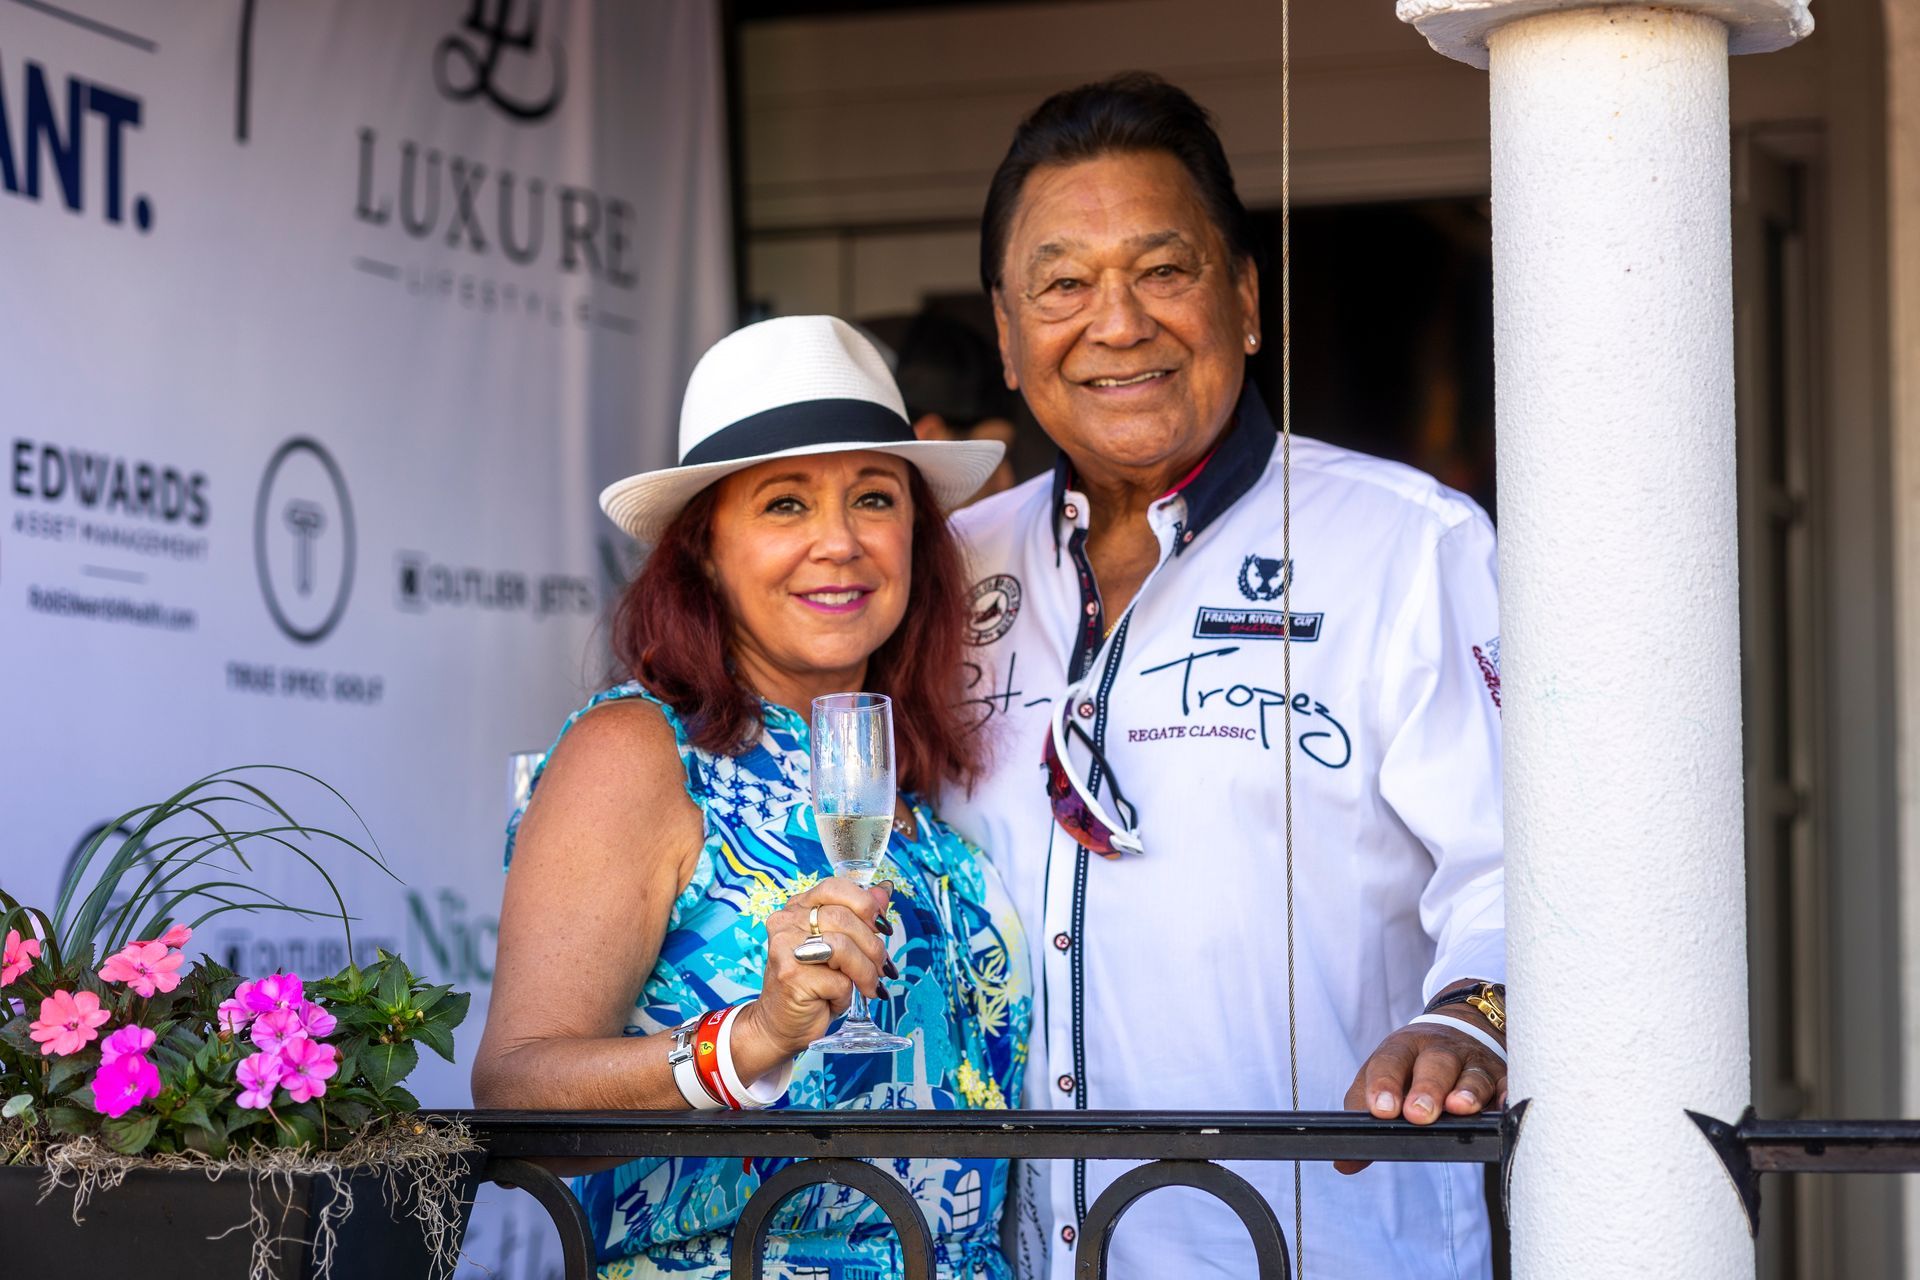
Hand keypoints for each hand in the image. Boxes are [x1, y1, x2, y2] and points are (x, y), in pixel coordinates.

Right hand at [743, 877, 894, 1058]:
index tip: (882, 926)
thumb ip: (859, 916)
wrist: (780, 1024)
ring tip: (870, 985)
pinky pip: (837, 980)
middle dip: (873, 946)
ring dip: (866, 971)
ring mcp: (785, 948)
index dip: (865, 904)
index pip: (835, 888)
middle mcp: (786, 923)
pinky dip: (847, 993)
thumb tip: (884, 891)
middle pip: (844, 918)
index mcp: (797, 908)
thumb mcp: (839, 946)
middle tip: (883, 966)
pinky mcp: (791, 976)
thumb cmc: (813, 984)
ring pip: (843, 948)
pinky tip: (838, 998)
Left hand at [1335, 1012, 1506, 1174]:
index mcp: (1403, 1048)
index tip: (1382, 1109)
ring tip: (1458, 1109)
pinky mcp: (1500, 1075)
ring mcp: (1472, 1062)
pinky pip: (1506, 1084)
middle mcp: (1439, 1050)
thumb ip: (1361, 1115)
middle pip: (1434, 1064)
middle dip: (1427, 1088)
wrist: (1456, 1030)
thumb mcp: (1382, 1079)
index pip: (1390, 1062)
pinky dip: (1506, 1095)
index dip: (1385, 1084)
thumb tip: (1345, 1163)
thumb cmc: (1411, 1066)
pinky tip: (1503, 1107)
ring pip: (1472, 1074)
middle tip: (1417, 1114)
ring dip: (1466, 1092)